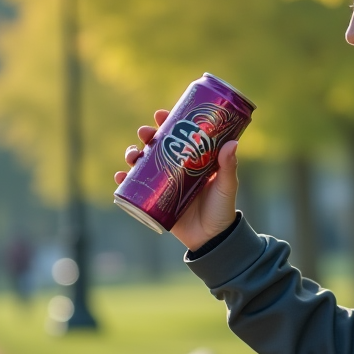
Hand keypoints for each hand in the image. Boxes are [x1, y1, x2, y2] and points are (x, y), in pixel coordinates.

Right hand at [115, 109, 239, 251]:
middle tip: (145, 133)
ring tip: (132, 155)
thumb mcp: (226, 186)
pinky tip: (121, 177)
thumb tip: (232, 143)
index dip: (168, 123)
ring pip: (142, 163)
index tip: (161, 115)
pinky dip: (125, 181)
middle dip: (147, 136)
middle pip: (156, 146)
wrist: (212, 238)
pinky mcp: (154, 200)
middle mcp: (175, 168)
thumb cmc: (222, 209)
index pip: (178, 135)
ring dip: (132, 154)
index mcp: (192, 159)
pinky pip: (135, 188)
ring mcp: (163, 184)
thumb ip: (228, 167)